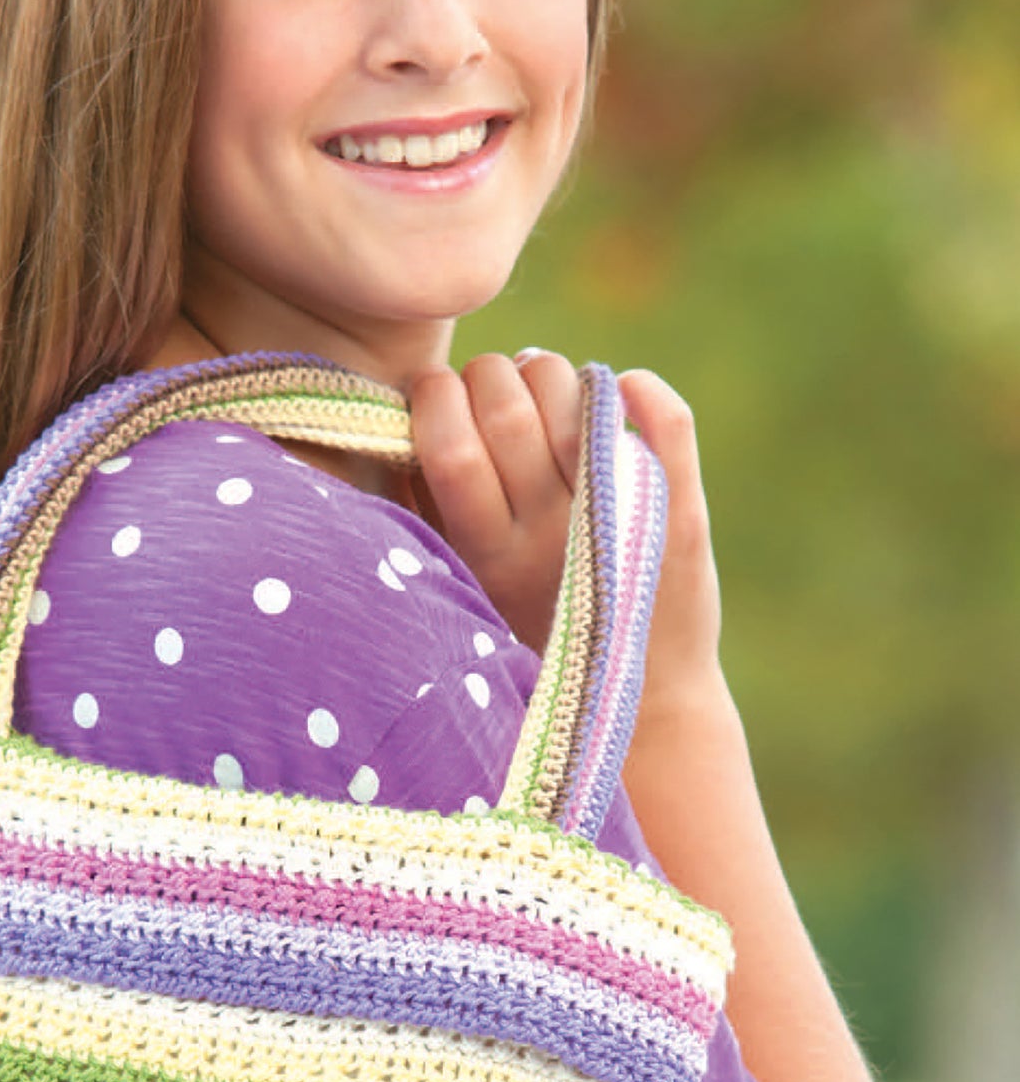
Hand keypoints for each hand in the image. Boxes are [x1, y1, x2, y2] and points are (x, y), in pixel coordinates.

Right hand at [406, 349, 727, 732]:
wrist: (646, 709)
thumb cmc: (533, 645)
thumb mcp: (464, 593)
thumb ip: (429, 521)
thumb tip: (401, 425)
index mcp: (489, 555)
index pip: (449, 445)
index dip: (434, 395)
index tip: (437, 393)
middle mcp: (551, 532)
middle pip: (507, 406)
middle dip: (489, 373)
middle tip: (492, 387)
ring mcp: (618, 517)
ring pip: (574, 395)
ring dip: (549, 372)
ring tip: (543, 392)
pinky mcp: (679, 512)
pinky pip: (666, 422)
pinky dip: (642, 388)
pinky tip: (620, 392)